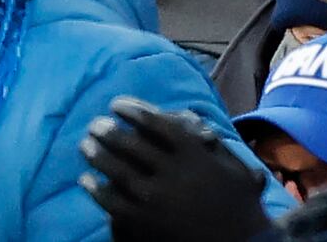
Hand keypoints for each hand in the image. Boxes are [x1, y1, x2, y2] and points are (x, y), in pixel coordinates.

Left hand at [81, 98, 272, 241]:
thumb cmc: (240, 207)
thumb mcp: (238, 169)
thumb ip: (217, 147)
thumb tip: (199, 128)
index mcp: (193, 153)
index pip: (155, 123)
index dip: (132, 110)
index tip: (117, 104)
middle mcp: (170, 171)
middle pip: (130, 144)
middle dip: (108, 130)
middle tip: (94, 124)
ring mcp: (153, 197)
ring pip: (116, 170)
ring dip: (97, 155)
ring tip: (85, 147)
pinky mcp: (141, 222)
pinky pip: (110, 201)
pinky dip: (95, 188)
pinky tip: (86, 180)